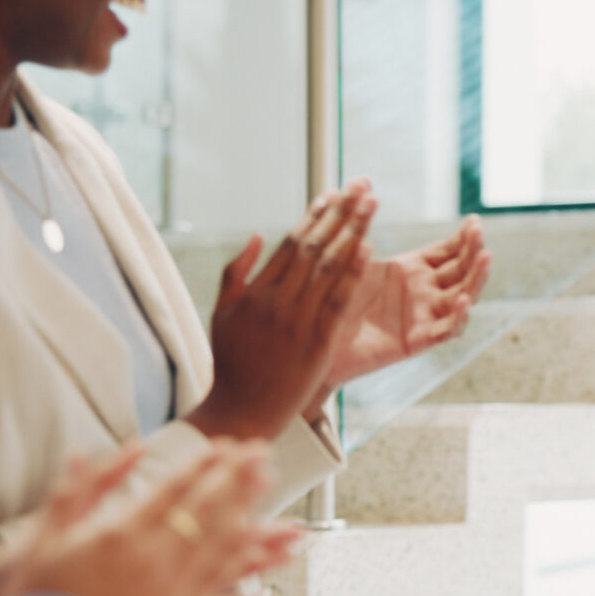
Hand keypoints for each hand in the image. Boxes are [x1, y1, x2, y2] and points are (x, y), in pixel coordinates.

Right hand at [0, 443, 302, 595]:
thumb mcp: (44, 538)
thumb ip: (78, 491)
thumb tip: (106, 453)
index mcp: (122, 535)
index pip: (176, 489)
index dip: (207, 465)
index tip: (230, 445)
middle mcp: (155, 562)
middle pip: (210, 514)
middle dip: (241, 484)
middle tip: (266, 458)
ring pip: (227, 559)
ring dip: (261, 539)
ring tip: (289, 523)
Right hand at [187, 181, 376, 440]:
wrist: (242, 409)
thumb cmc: (232, 362)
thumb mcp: (222, 314)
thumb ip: (236, 273)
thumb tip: (257, 236)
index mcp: (255, 291)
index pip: (291, 242)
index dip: (315, 215)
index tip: (334, 193)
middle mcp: (277, 300)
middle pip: (315, 246)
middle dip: (341, 213)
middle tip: (362, 186)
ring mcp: (298, 321)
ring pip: (329, 267)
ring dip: (353, 231)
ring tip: (371, 205)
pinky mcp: (317, 342)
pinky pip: (338, 300)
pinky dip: (353, 273)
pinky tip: (369, 248)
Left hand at [314, 214, 489, 393]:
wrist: (316, 340)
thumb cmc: (328, 299)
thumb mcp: (347, 260)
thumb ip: (360, 233)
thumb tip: (361, 193)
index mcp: (411, 270)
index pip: (448, 251)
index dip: (463, 238)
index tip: (474, 221)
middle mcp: (423, 292)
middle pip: (461, 270)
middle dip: (473, 251)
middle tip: (479, 233)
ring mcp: (423, 316)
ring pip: (462, 297)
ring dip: (476, 278)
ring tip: (485, 257)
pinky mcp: (416, 341)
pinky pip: (444, 331)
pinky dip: (457, 318)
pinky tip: (463, 301)